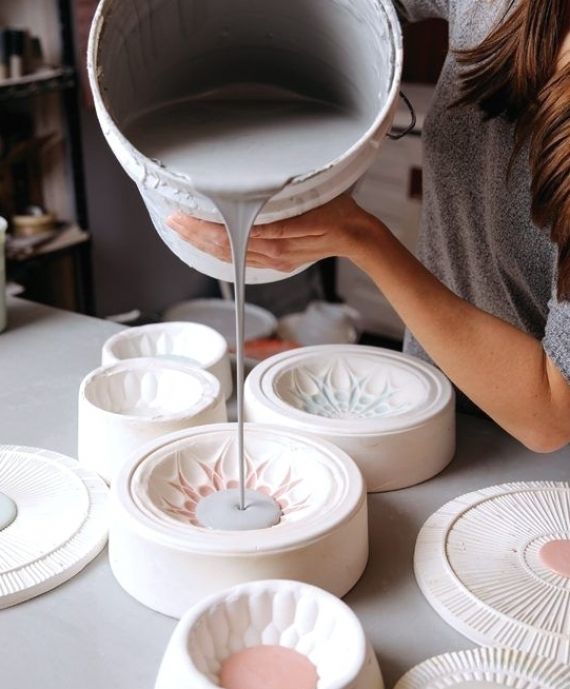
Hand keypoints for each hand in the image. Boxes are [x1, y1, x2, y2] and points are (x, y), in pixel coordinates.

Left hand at [167, 194, 379, 271]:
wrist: (355, 235)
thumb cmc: (336, 214)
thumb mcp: (309, 209)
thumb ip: (278, 221)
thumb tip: (249, 225)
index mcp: (276, 242)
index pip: (228, 237)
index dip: (202, 228)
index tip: (182, 215)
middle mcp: (271, 254)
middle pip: (222, 248)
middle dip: (194, 234)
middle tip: (172, 219)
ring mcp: (273, 259)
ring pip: (228, 255)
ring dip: (202, 243)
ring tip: (181, 229)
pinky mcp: (278, 258)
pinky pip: (241, 259)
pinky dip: (220, 250)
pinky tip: (208, 242)